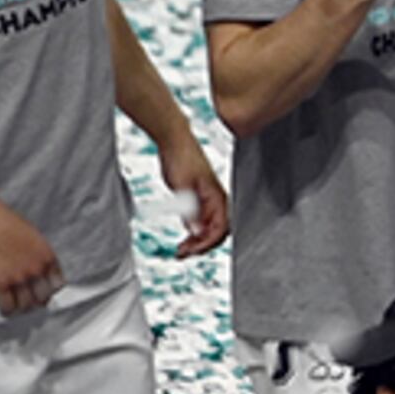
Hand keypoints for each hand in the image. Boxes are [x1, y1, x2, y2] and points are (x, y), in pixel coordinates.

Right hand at [0, 189, 63, 313]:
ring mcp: (19, 279)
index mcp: (47, 257)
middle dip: (37, 301)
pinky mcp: (0, 284)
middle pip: (43, 297)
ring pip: (26, 305)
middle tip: (30, 303)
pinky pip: (8, 306)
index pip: (58, 285)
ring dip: (22, 309)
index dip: (50, 290)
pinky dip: (7, 311)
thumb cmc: (5, 222)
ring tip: (16, 307)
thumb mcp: (34, 236)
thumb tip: (40, 267)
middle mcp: (37, 270)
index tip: (43, 292)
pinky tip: (4, 309)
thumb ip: (39, 254)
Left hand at [159, 138, 229, 258]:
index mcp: (218, 197)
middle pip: (217, 232)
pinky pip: (200, 221)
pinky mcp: (198, 199)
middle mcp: (216, 201)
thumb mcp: (182, 187)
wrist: (174, 140)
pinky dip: (193, 232)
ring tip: (180, 251)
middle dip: (202, 246)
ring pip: (208, 229)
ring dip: (197, 242)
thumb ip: (191, 210)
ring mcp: (207, 200)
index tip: (191, 250)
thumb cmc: (180, 158)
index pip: (221, 229)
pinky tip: (183, 238)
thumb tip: (196, 232)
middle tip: (182, 254)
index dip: (207, 243)